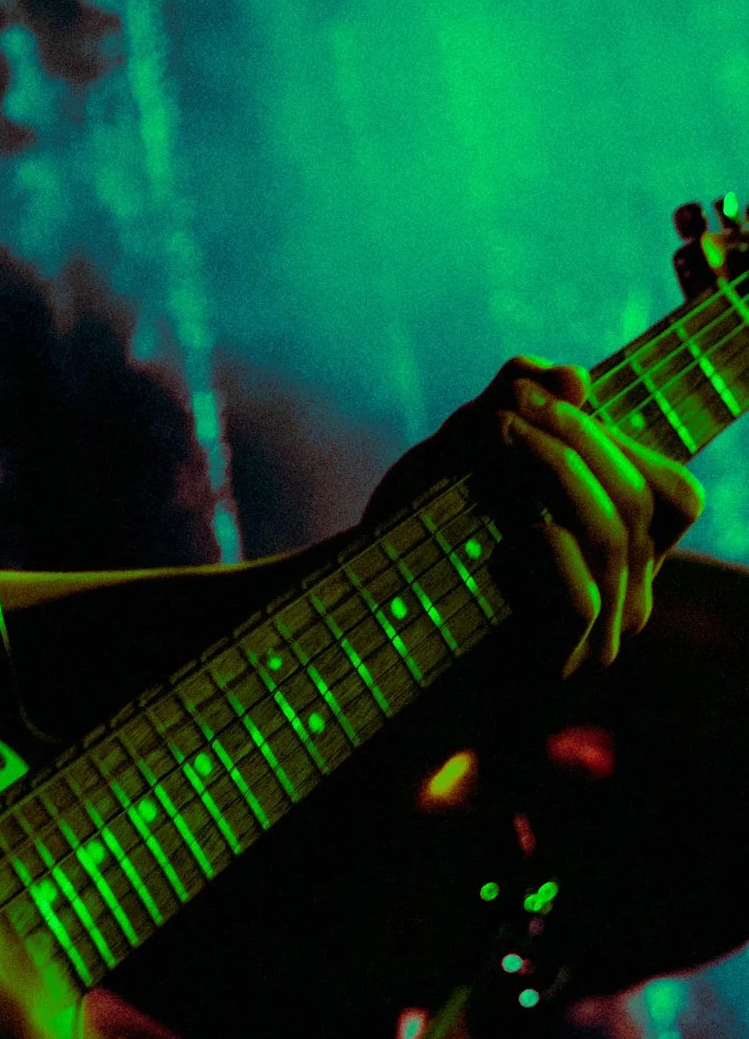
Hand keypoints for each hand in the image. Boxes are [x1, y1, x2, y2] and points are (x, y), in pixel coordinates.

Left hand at [367, 357, 703, 673]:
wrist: (366, 606)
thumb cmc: (421, 527)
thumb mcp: (462, 449)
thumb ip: (511, 403)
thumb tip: (576, 375)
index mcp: (623, 550)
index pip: (672, 493)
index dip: (616, 436)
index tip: (538, 392)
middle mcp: (625, 596)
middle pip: (641, 503)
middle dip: (576, 435)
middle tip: (506, 402)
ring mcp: (593, 636)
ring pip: (610, 538)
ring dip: (554, 467)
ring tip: (493, 431)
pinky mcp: (549, 662)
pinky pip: (578, 599)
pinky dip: (545, 548)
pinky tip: (509, 523)